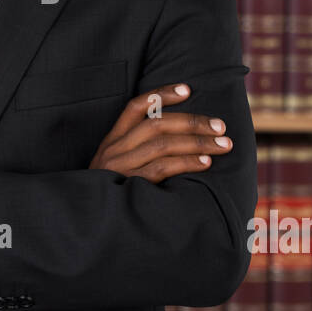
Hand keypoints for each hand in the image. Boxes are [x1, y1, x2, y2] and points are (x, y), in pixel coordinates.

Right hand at [88, 83, 231, 182]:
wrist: (89, 221)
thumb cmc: (112, 190)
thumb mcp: (116, 164)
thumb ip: (137, 149)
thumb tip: (180, 134)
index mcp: (112, 139)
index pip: (136, 107)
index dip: (161, 95)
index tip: (187, 89)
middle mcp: (115, 149)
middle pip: (156, 124)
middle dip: (192, 122)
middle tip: (220, 125)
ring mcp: (121, 167)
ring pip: (163, 145)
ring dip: (197, 142)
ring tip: (222, 144)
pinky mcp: (129, 185)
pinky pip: (161, 168)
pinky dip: (186, 163)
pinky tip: (206, 162)